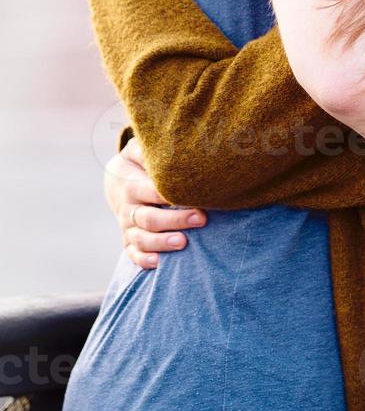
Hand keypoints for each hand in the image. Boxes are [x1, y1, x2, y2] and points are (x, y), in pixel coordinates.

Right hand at [104, 136, 206, 269]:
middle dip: (174, 220)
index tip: (194, 196)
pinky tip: (160, 262)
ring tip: (183, 243)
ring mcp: (127, 225)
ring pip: (140, 238)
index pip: (150, 191)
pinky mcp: (128, 238)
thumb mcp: (139, 149)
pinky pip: (132, 253)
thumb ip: (150, 149)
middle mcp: (128, 207)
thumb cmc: (139, 160)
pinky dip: (143, 259)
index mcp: (131, 184)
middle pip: (148, 218)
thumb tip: (170, 148)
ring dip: (161, 242)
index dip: (169, 195)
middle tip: (201, 219)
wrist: (117, 177)